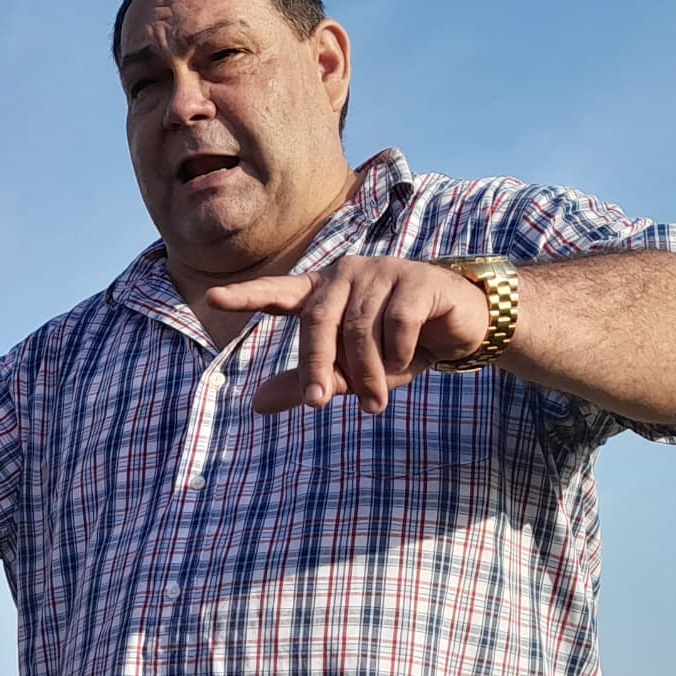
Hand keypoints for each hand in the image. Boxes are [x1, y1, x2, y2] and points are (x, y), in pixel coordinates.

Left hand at [206, 257, 492, 415]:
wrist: (462, 329)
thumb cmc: (398, 347)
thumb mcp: (350, 371)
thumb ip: (307, 381)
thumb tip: (255, 403)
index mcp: (323, 292)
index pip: (278, 292)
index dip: (247, 295)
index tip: (214, 298)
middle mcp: (347, 274)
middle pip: (318, 321)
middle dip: (316, 365)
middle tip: (317, 404)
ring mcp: (383, 271)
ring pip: (360, 329)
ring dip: (368, 373)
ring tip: (377, 403)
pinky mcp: (418, 279)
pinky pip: (397, 323)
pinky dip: (400, 351)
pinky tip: (410, 360)